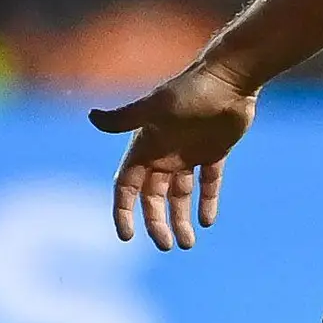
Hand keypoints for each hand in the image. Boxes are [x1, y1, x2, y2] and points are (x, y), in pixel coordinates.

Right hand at [89, 58, 257, 249]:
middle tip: (167, 245)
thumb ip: (125, 118)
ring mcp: (188, 153)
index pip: (126, 185)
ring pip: (180, 195)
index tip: (126, 236)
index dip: (123, 211)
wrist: (230, 77)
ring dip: (181, 219)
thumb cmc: (191, 90)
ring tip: (188, 243)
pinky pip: (208, 183)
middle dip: (156, 223)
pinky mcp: (214, 151)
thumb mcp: (156, 107)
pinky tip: (208, 221)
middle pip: (153, 198)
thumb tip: (92, 118)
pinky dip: (208, 202)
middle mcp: (163, 153)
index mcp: (145, 146)